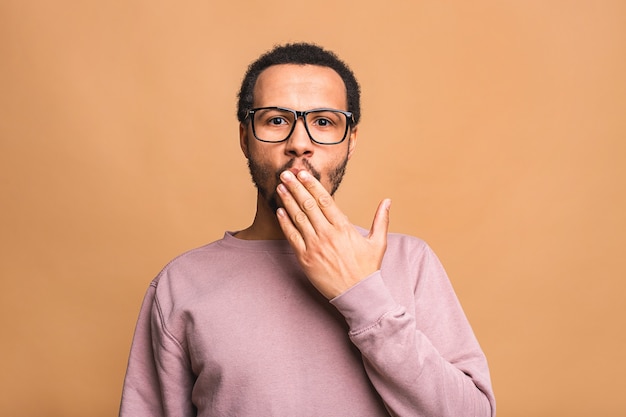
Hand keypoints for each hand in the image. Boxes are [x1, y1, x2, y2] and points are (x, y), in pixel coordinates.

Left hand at [276, 170, 390, 298]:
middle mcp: (328, 234)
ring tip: (280, 187)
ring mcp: (315, 247)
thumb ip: (381, 220)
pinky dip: (285, 223)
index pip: (325, 200)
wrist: (358, 295)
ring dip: (288, 200)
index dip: (312, 185)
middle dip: (296, 187)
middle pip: (308, 205)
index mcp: (344, 228)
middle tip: (286, 173)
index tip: (303, 173)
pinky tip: (280, 211)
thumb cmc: (368, 269)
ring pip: (298, 218)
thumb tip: (387, 201)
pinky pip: (292, 237)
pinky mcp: (305, 260)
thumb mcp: (378, 243)